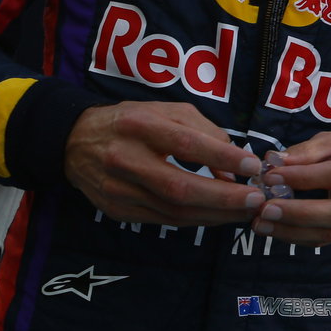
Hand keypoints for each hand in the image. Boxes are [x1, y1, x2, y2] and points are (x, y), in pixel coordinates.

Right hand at [64, 101, 263, 225]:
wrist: (75, 141)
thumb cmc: (132, 121)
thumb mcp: (167, 110)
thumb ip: (204, 132)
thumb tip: (234, 166)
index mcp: (140, 126)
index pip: (186, 144)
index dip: (222, 158)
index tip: (252, 166)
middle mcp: (125, 159)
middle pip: (180, 188)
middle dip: (223, 199)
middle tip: (255, 200)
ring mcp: (118, 190)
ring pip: (173, 211)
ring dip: (215, 215)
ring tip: (244, 211)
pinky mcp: (116, 210)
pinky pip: (163, 220)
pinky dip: (195, 220)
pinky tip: (216, 216)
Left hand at [251, 128, 330, 246]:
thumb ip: (306, 151)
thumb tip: (273, 163)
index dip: (302, 178)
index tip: (270, 177)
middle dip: (298, 214)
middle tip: (265, 210)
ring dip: (292, 231)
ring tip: (261, 223)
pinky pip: (326, 239)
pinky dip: (298, 236)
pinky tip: (275, 229)